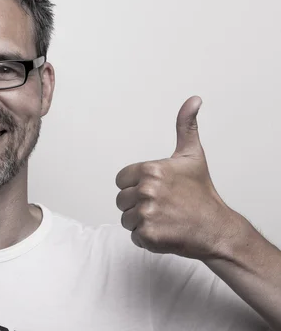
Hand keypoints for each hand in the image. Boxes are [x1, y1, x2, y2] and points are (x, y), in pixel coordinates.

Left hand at [115, 96, 237, 259]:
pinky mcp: (148, 235)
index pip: (121, 180)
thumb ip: (186, 127)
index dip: (136, 186)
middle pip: (122, 200)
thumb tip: (194, 100)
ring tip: (164, 219)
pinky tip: (165, 231)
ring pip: (126, 219)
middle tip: (163, 206)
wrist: (217, 229)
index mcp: (151, 170)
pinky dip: (147, 238)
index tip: (157, 190)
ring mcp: (147, 213)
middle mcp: (147, 190)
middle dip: (138, 205)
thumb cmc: (202, 193)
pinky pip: (133, 236)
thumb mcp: (192, 156)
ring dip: (141, 222)